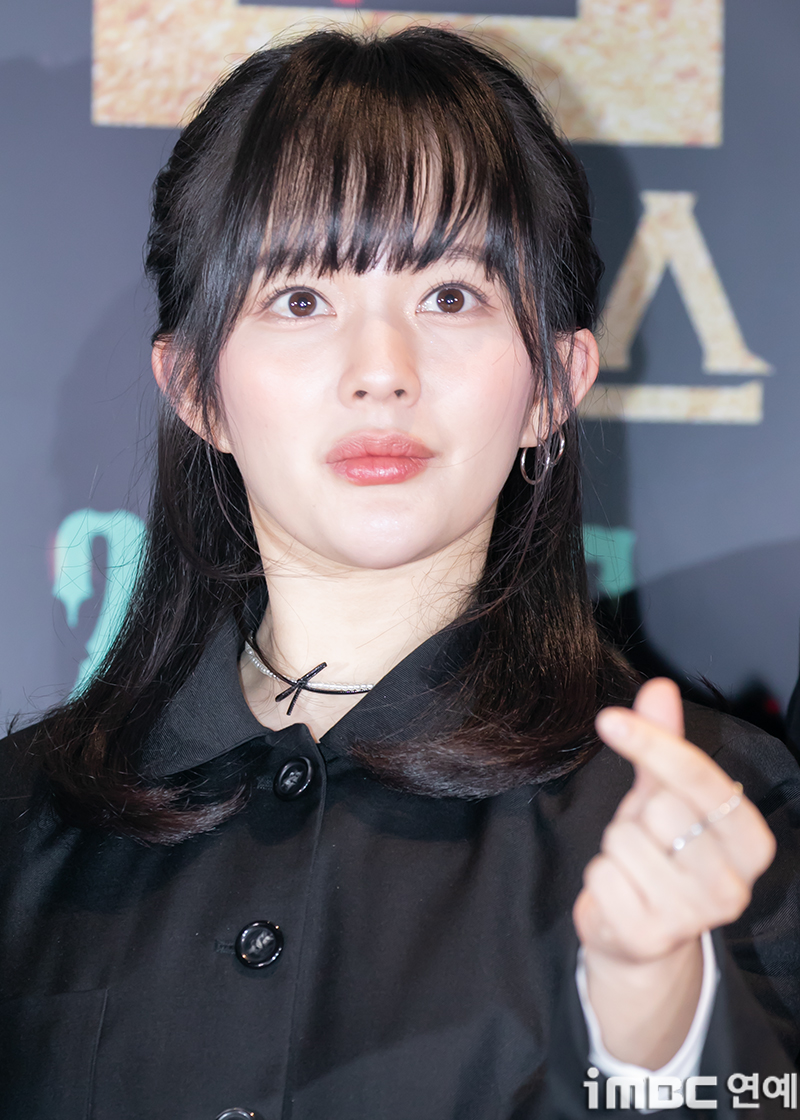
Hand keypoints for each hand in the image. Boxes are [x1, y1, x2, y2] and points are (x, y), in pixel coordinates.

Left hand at [572, 677, 775, 1065]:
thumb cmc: (658, 854)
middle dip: (637, 815)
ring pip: (625, 841)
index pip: (701, 779)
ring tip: (634, 867)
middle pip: (660, 809)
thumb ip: (665, 745)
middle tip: (647, 838)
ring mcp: (694, 917)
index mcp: (750, 842)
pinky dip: (600, 877)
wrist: (637, 935)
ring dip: (615, 847)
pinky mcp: (650, 937)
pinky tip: (620, 892)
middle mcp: (733, 885)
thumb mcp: (663, 795)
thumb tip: (660, 687)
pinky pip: (602, 875)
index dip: (653, 743)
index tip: (609, 719)